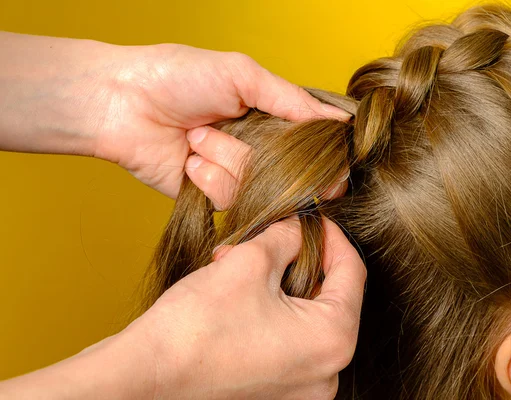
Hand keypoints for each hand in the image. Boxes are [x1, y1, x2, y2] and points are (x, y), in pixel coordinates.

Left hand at [94, 44, 350, 197]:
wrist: (122, 102)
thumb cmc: (178, 76)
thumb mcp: (242, 75)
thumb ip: (292, 101)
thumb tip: (340, 123)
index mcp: (271, 116)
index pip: (313, 145)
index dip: (320, 158)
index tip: (326, 166)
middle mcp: (259, 149)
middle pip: (291, 173)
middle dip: (261, 151)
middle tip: (230, 126)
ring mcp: (237, 175)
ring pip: (260, 187)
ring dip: (227, 158)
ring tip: (198, 136)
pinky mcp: (212, 196)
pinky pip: (231, 200)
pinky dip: (210, 177)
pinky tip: (190, 159)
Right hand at [124, 216, 365, 398]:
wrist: (147, 374)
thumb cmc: (197, 325)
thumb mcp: (251, 261)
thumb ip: (288, 237)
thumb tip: (300, 228)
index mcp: (333, 339)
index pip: (353, 272)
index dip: (334, 237)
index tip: (315, 220)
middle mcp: (327, 373)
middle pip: (331, 297)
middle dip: (302, 260)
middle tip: (275, 238)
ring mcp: (303, 388)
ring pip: (308, 318)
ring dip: (283, 284)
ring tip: (245, 263)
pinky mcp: (279, 392)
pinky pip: (292, 340)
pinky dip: (275, 312)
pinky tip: (242, 293)